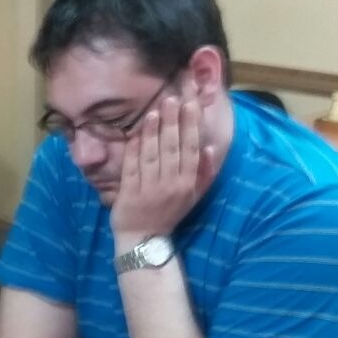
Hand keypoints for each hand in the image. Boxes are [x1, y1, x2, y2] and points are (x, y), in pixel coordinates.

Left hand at [111, 92, 216, 241]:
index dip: (190, 127)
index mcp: (187, 184)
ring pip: (151, 155)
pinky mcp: (128, 193)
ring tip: (154, 110)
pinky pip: (131, 167)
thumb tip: (210, 146)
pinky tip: (135, 133)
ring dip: (152, 132)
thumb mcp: (194, 196)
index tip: (190, 105)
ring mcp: (148, 189)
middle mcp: (169, 185)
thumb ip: (204, 172)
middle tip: (171, 98)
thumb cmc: (170, 213)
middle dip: (172, 122)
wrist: (144, 240)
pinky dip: (133, 149)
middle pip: (171, 148)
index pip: (190, 150)